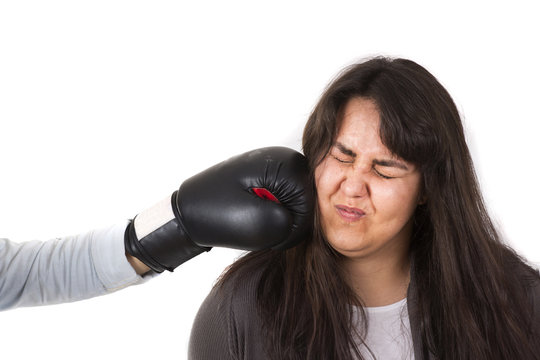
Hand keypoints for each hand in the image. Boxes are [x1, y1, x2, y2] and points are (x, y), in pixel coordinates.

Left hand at [124, 147, 313, 272]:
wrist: (186, 210)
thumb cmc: (214, 214)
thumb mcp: (256, 226)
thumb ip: (290, 224)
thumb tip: (301, 220)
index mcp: (282, 163)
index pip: (312, 203)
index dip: (294, 227)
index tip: (270, 233)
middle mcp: (282, 158)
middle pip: (307, 201)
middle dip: (287, 221)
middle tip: (260, 226)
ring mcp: (274, 165)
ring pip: (296, 203)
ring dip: (279, 219)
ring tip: (253, 219)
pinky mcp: (268, 175)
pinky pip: (284, 201)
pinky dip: (273, 214)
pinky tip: (254, 215)